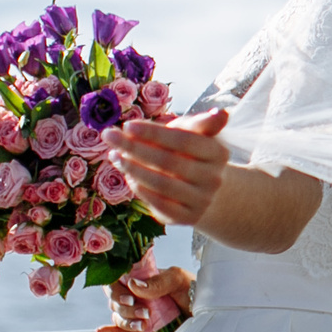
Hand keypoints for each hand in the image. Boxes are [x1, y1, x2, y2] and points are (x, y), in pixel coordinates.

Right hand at [97, 263, 191, 331]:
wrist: (209, 310)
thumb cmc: (193, 289)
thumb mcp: (179, 279)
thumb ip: (158, 281)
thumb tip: (133, 284)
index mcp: (142, 278)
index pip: (116, 280)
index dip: (116, 289)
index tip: (130, 297)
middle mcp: (136, 294)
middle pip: (114, 300)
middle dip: (125, 308)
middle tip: (145, 313)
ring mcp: (139, 311)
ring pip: (118, 315)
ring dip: (126, 321)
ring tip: (144, 325)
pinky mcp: (143, 327)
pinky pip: (122, 331)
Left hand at [106, 109, 230, 227]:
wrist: (207, 193)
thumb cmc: (193, 157)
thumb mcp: (196, 136)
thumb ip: (201, 124)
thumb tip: (221, 113)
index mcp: (218, 153)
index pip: (184, 140)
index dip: (154, 133)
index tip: (127, 125)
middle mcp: (214, 178)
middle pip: (169, 161)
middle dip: (135, 147)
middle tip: (109, 136)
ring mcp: (202, 200)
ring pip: (162, 184)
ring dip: (133, 169)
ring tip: (115, 156)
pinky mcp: (188, 217)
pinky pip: (159, 204)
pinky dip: (141, 189)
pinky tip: (128, 177)